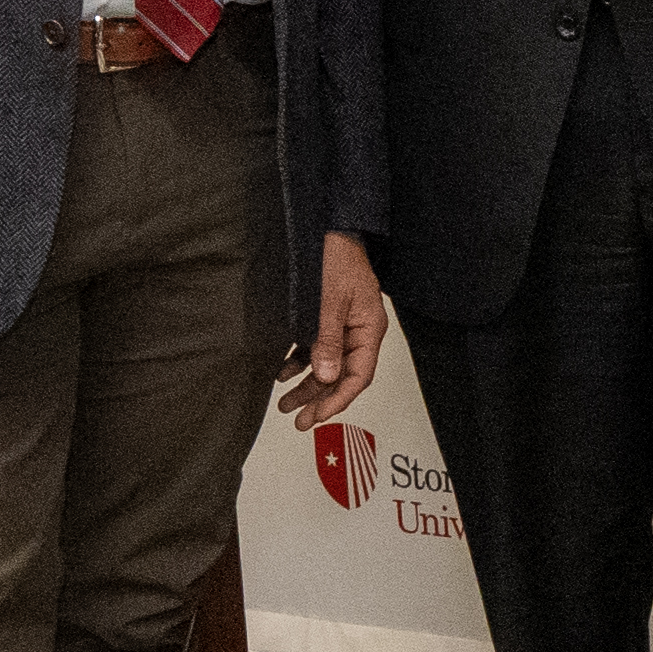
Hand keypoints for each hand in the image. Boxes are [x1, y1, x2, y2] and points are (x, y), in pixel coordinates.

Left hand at [278, 234, 387, 426]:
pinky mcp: (326, 319)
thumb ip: (328, 340)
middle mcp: (358, 332)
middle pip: (342, 376)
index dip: (338, 400)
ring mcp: (343, 327)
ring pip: (326, 366)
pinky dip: (299, 363)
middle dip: (320, 400)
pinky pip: (315, 349)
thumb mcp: (330, 302)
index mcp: (369, 330)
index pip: (359, 376)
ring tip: (286, 403)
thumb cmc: (337, 259)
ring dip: (307, 385)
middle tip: (300, 420)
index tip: (318, 416)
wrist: (331, 231)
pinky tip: (283, 373)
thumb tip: (325, 376)